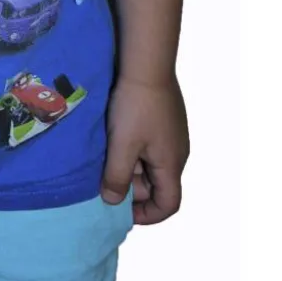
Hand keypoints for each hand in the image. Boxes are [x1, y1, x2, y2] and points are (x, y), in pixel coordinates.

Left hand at [101, 75, 189, 224]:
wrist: (147, 65)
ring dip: (128, 165)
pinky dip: (131, 148)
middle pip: (156, 184)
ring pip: (149, 163)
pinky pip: (147, 145)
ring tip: (106, 154)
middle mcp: (177, 153)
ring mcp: (171, 135)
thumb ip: (117, 177)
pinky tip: (113, 137)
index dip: (148, 215)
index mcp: (172, 164)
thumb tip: (113, 202)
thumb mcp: (122, 146)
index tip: (123, 210)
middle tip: (105, 175)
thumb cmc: (135, 108)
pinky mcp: (163, 120)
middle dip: (131, 186)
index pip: (169, 204)